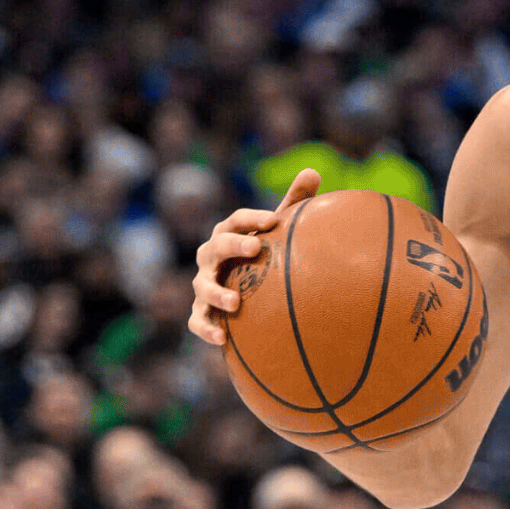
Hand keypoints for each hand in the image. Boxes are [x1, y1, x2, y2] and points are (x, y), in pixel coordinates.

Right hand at [188, 168, 321, 345]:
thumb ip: (293, 203)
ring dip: (216, 293)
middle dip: (233, 245)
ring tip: (235, 303)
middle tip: (255, 247)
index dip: (251, 219)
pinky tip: (222, 338)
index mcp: (229, 234)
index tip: (273, 221)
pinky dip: (206, 329)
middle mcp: (211, 258)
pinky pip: (197, 321)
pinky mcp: (202, 312)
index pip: (235, 221)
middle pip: (216, 246)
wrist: (246, 291)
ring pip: (202, 286)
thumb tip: (312, 170)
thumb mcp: (277, 230)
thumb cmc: (264, 254)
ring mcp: (203, 284)